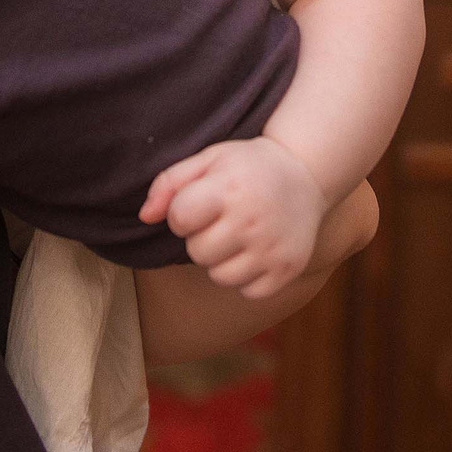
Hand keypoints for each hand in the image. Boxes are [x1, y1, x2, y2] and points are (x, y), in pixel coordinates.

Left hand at [139, 135, 325, 299]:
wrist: (307, 174)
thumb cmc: (248, 167)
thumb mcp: (209, 159)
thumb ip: (170, 183)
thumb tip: (145, 217)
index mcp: (229, 189)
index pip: (179, 219)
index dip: (183, 213)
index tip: (202, 203)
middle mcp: (251, 220)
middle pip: (196, 252)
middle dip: (202, 237)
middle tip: (223, 219)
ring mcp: (271, 248)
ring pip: (220, 276)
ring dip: (223, 260)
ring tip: (240, 235)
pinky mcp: (287, 270)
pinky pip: (248, 291)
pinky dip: (248, 276)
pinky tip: (258, 251)